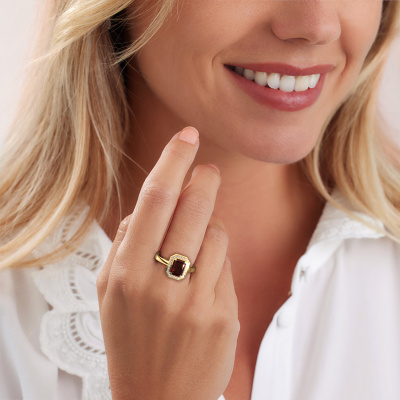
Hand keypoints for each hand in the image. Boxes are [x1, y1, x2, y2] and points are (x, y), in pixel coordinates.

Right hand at [97, 127, 239, 399]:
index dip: (173, 161)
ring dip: (208, 230)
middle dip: (204, 179)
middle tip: (208, 169)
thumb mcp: (109, 292)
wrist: (157, 398)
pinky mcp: (222, 315)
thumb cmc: (132, 337)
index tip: (187, 137)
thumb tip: (148, 206)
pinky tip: (203, 285)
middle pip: (192, 207)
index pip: (154, 200)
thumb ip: (124, 243)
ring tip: (193, 254)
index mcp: (123, 272)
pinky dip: (217, 262)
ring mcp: (193, 301)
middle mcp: (157, 284)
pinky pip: (225, 266)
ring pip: (215, 234)